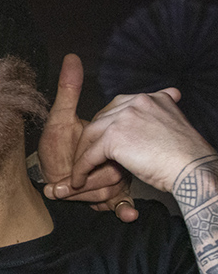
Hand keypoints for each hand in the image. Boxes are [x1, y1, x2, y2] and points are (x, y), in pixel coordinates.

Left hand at [38, 54, 136, 220]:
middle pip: (111, 173)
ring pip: (110, 190)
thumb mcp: (60, 118)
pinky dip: (125, 209)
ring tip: (62, 191)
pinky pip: (124, 204)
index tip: (68, 168)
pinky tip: (128, 214)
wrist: (48, 175)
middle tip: (62, 183)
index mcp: (107, 138)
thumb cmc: (54, 147)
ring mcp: (115, 177)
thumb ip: (68, 90)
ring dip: (86, 196)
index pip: (105, 149)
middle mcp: (115, 157)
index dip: (84, 160)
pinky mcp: (112, 196)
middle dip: (84, 183)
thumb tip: (71, 57)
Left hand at [67, 88, 214, 193]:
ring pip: (90, 136)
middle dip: (90, 140)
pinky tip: (79, 179)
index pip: (114, 109)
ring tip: (79, 169)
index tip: (100, 142)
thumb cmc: (187, 154)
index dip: (105, 127)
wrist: (194, 170)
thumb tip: (171, 94)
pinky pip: (90, 155)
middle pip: (99, 120)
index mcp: (147, 98)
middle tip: (84, 156)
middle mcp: (134, 103)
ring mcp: (123, 119)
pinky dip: (82, 168)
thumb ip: (163, 109)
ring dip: (82, 154)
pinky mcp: (114, 138)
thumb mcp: (175, 120)